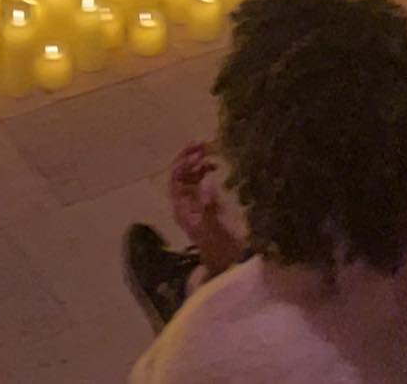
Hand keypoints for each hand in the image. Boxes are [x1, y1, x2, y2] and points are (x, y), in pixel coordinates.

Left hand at [167, 140, 246, 269]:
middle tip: (202, 142)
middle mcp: (186, 203)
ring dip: (197, 162)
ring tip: (209, 150)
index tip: (196, 150)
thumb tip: (206, 184)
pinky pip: (202, 182)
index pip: (176, 179)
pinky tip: (215, 166)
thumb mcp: (214, 228)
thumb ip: (209, 207)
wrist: (230, 264)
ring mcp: (196, 202)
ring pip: (192, 176)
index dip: (183, 163)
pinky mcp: (208, 203)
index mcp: (182, 208)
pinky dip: (206, 172)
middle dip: (189, 157)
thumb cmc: (221, 248)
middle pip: (182, 174)